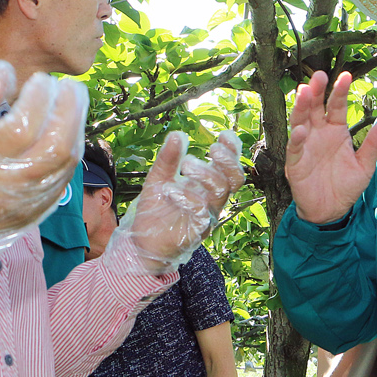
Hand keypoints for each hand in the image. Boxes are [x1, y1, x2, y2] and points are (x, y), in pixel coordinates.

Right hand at [0, 60, 85, 279]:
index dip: (37, 97)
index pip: (23, 126)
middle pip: (57, 144)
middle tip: (68, 85)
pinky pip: (67, 172)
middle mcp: (14, 184)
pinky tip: (66, 125)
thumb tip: (6, 69)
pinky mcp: (44, 207)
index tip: (39, 78)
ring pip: (68, 159)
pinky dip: (71, 144)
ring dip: (76, 123)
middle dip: (70, 108)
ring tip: (72, 99)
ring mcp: (33, 199)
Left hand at [113, 130, 244, 273]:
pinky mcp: (196, 230)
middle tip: (210, 149)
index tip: (224, 135)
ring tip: (185, 165)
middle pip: (235, 178)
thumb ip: (168, 159)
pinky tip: (170, 190)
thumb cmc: (155, 211)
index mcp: (207, 186)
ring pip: (221, 191)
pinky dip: (187, 196)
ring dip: (206, 173)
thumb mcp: (158, 179)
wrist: (141, 243)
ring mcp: (206, 215)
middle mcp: (212, 200)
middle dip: (227, 160)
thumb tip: (178, 134)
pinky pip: (201, 211)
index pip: (230, 167)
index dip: (233, 151)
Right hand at [286, 71, 376, 224]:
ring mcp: (306, 147)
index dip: (339, 91)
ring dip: (301, 108)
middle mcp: (318, 134)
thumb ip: (374, 143)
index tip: (345, 75)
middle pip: (314, 108)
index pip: (335, 106)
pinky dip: (297, 140)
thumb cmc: (345, 185)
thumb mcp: (365, 165)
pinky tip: (301, 131)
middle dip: (316, 91)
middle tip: (319, 76)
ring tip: (304, 93)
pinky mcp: (296, 164)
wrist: (331, 211)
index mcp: (335, 130)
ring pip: (300, 122)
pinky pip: (295, 149)